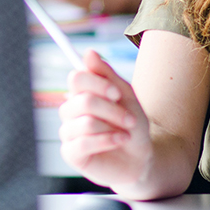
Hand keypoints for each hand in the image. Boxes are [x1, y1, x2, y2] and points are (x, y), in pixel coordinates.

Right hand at [59, 50, 153, 187]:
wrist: (141, 157)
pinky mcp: (71, 154)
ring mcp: (69, 133)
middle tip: (130, 119)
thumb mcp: (125, 96)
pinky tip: (120, 141)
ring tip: (126, 133)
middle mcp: (70, 111)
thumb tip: (88, 52)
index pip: (76, 78)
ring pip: (85, 122)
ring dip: (113, 127)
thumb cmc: (131, 125)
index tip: (117, 93)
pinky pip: (83, 143)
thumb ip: (106, 74)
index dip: (98, 84)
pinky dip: (107, 140)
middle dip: (112, 110)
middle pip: (83, 101)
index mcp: (81, 94)